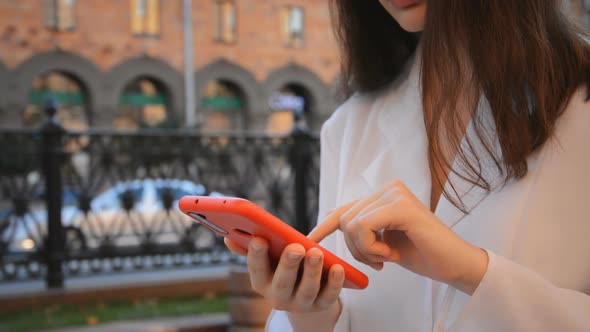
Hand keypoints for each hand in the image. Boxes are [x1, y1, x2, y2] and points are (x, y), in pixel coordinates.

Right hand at [224, 237, 343, 330]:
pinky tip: (338, 267)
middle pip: (282, 283)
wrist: (305, 296)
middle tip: (296, 247)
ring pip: (306, 290)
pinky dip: (334, 283)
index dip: (256, 256)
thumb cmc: (283, 268)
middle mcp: (278, 297)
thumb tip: (227, 239)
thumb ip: (250, 248)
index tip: (260, 239)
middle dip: (288, 264)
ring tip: (316, 252)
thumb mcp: (268, 259)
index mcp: (262, 283)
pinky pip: (329, 296)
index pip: (256, 271)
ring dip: (311, 271)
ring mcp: (301, 304)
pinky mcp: (321, 305)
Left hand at [309, 180, 488, 294]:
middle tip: (378, 261)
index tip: (310, 240)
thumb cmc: (421, 254)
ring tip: (388, 256)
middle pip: (345, 219)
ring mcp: (395, 194)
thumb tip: (330, 217)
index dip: (324, 225)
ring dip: (365, 250)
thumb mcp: (382, 241)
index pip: (344, 208)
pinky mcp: (401, 206)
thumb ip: (360, 227)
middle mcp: (388, 188)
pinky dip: (371, 247)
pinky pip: (364, 227)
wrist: (454, 265)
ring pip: (352, 224)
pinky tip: (390, 254)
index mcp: (383, 194)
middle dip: (355, 248)